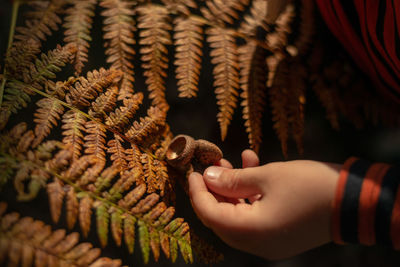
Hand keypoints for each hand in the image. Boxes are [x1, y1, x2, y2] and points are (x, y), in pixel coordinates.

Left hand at [188, 150, 340, 259]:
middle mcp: (256, 243)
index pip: (210, 214)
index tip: (192, 171)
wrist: (353, 199)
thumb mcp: (267, 176)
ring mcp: (268, 242)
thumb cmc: (309, 185)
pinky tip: (251, 166)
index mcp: (250, 232)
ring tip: (229, 162)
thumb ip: (232, 179)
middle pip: (220, 217)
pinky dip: (249, 195)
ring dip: (231, 189)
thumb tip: (207, 178)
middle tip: (211, 166)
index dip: (197, 192)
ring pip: (237, 215)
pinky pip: (254, 216)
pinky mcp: (279, 235)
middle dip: (213, 190)